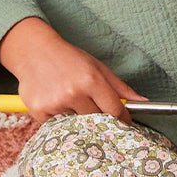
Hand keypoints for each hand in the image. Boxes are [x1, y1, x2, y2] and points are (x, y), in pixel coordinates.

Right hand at [0, 18, 143, 124]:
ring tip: (72, 102)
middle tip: (95, 110)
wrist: (33, 50)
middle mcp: (73, 92)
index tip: (124, 123)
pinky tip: (57, 103)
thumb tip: (142, 102)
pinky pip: (57, 126)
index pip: (114, 111)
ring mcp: (55, 103)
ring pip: (77, 125)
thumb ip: (120, 87)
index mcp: (91, 80)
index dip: (122, 120)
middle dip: (100, 118)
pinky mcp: (39, 110)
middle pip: (97, 121)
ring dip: (78, 119)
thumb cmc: (69, 58)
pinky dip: (60, 119)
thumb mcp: (97, 67)